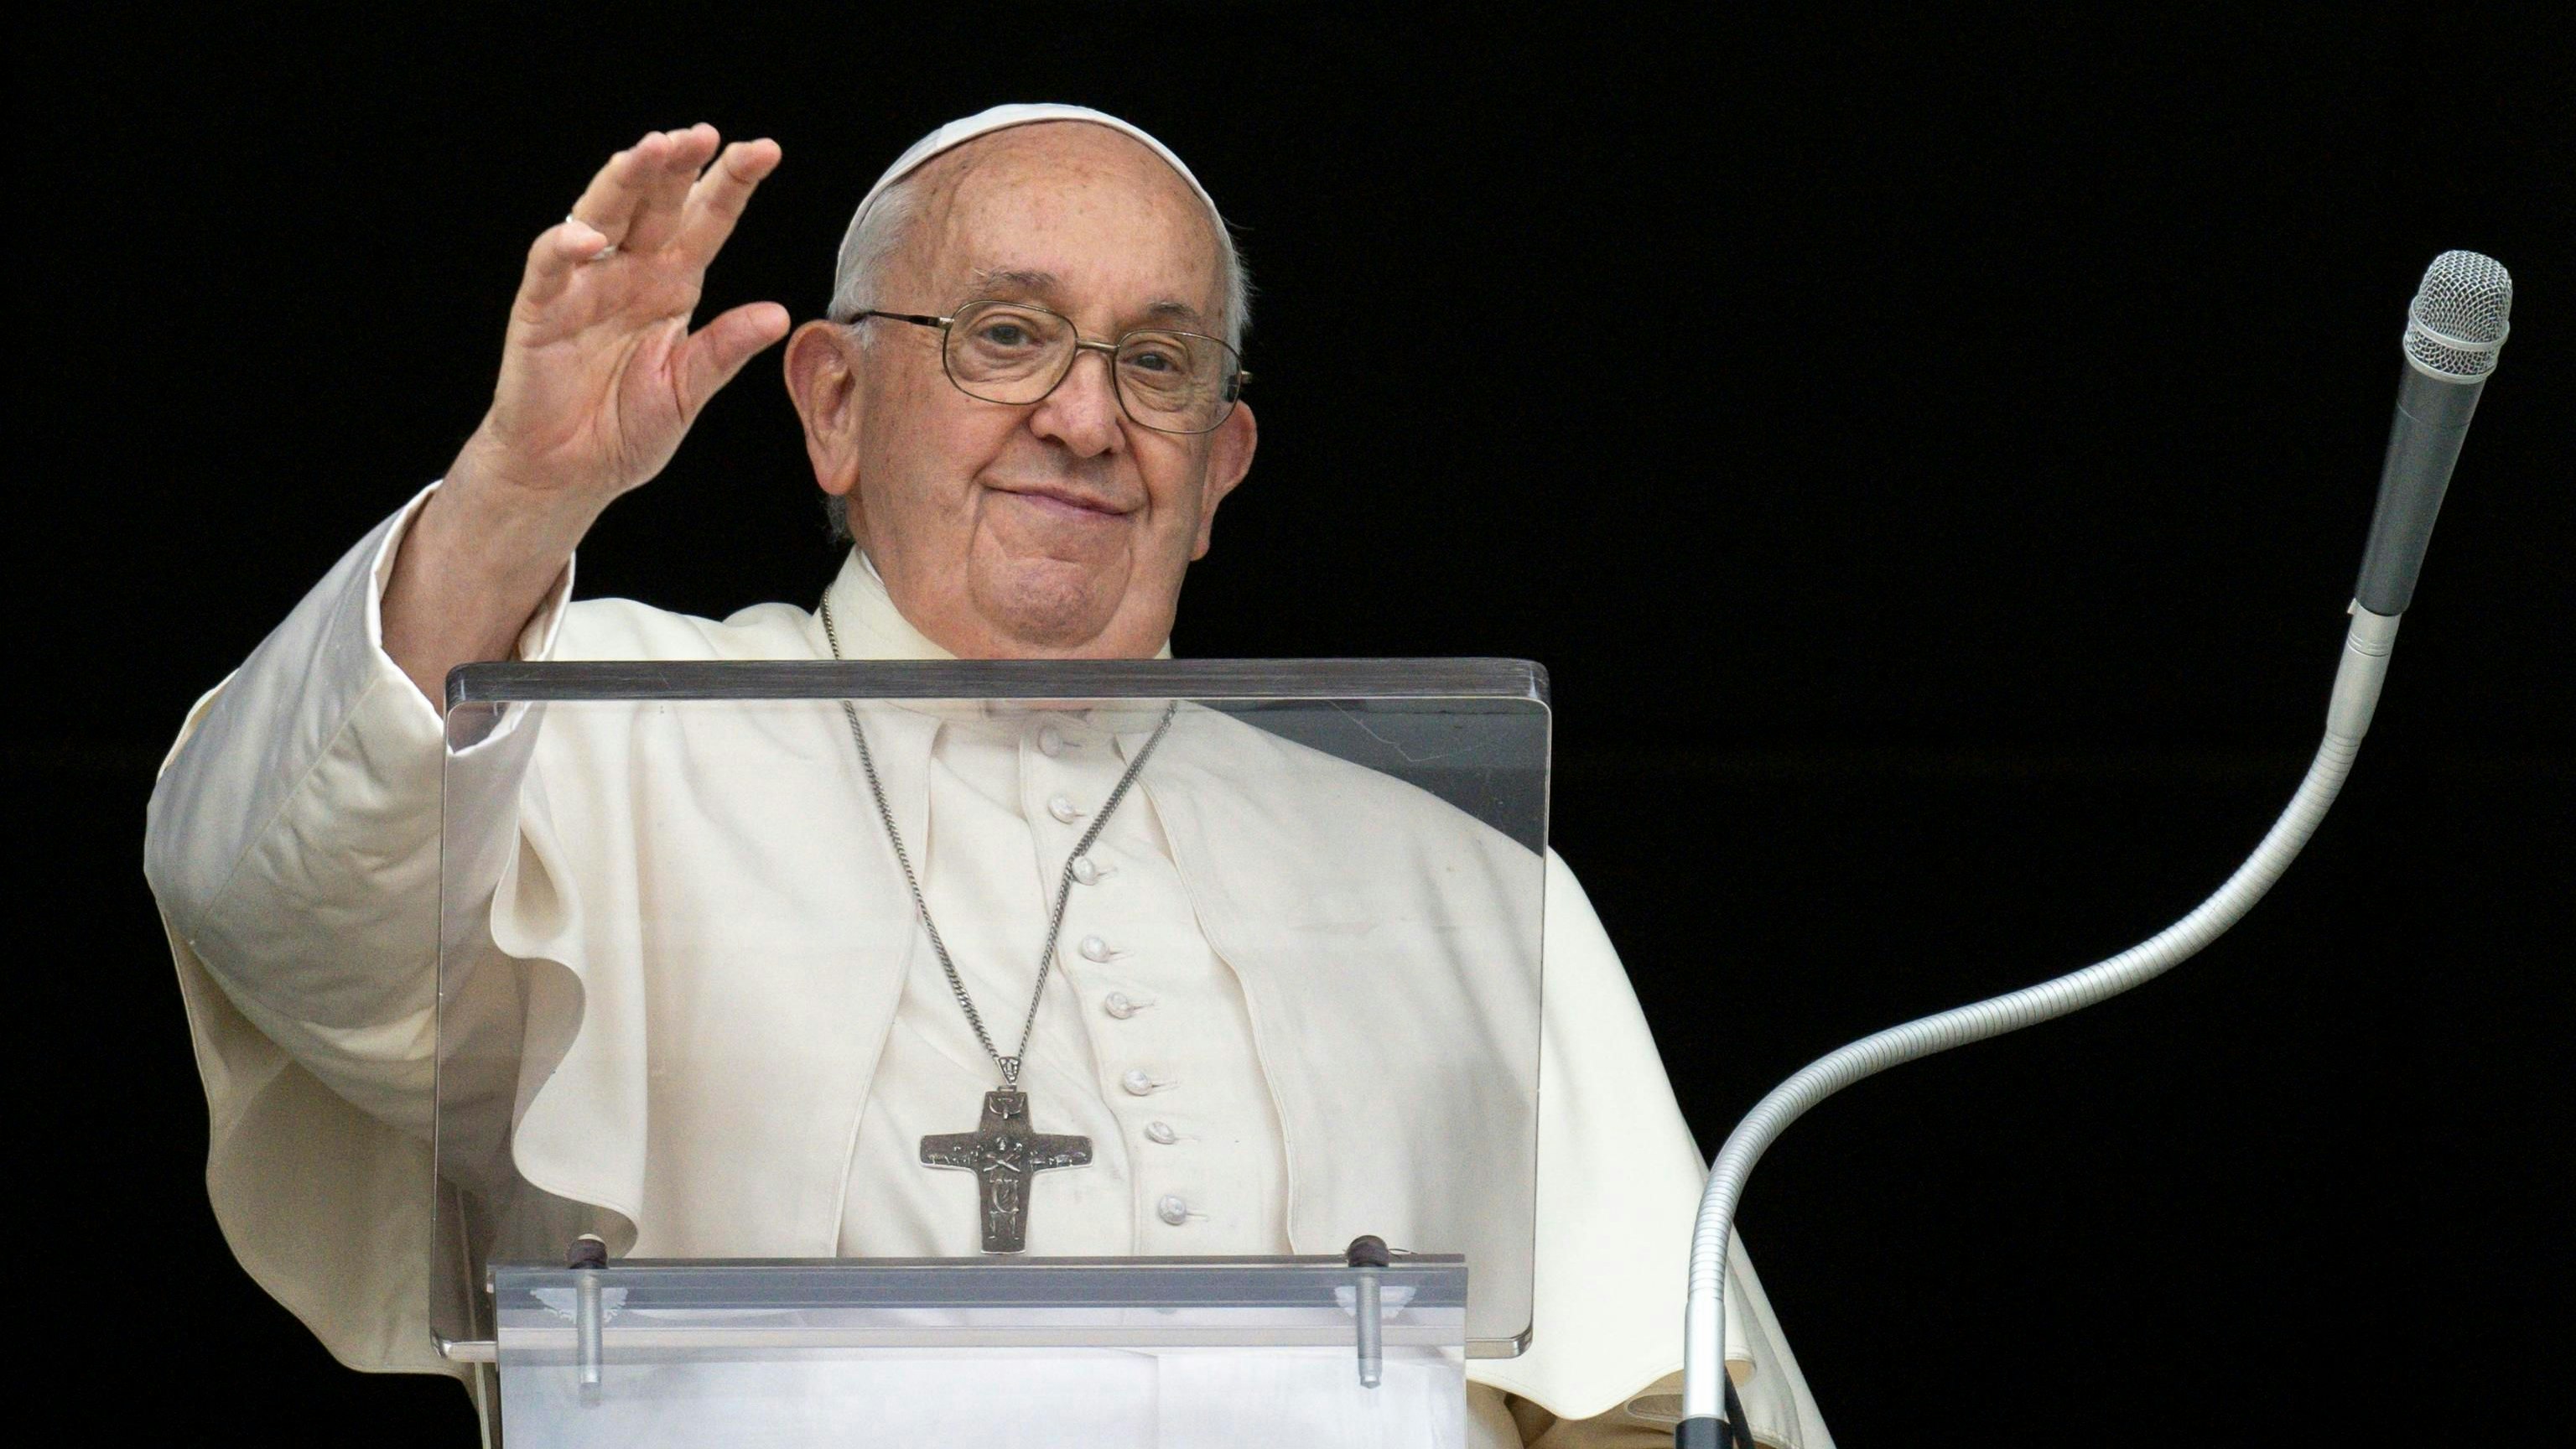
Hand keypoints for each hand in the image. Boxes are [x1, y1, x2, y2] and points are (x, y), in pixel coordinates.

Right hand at [452, 124, 788, 519]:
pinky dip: (565, 247)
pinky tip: (588, 236)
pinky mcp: (540, 309)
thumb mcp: (688, 388)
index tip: (765, 150)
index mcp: (673, 283)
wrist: (571, 471)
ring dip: (625, 180)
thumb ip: (725, 350)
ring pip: (602, 213)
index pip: (707, 220)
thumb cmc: (627, 427)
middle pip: (655, 202)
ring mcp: (583, 284)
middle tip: (701, 134)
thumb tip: (778, 314)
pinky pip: (551, 267)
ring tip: (651, 149)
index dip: (732, 183)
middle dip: (676, 165)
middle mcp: (630, 271)